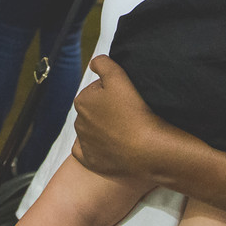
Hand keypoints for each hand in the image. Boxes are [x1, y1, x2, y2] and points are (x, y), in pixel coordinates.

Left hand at [71, 55, 176, 178]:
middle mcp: (78, 122)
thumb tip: (94, 63)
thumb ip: (103, 63)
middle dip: (106, 110)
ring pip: (91, 131)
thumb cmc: (134, 111)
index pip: (96, 90)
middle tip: (128, 114)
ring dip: (103, 129)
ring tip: (125, 130)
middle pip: (94, 111)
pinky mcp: (90, 162)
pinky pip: (87, 152)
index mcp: (82, 101)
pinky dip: (95, 149)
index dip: (113, 92)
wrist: (147, 149)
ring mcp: (84, 144)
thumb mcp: (119, 77)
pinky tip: (109, 146)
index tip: (128, 98)